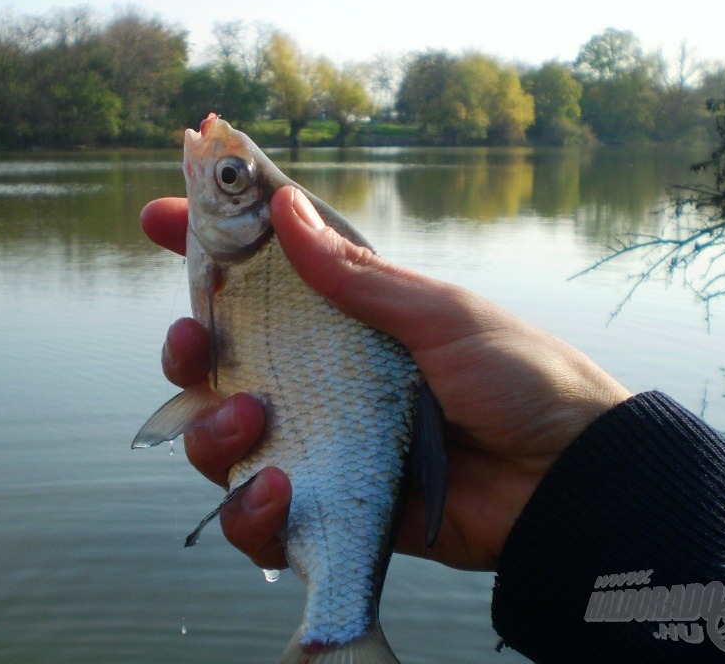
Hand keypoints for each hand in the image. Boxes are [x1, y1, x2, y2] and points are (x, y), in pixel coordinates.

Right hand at [141, 186, 631, 570]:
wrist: (565, 478)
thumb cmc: (517, 378)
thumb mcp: (438, 314)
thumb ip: (355, 276)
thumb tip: (285, 208)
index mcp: (346, 323)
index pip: (262, 280)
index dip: (206, 249)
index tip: (158, 217)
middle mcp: (320, 380)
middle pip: (221, 364)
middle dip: (188, 350)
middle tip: (193, 340)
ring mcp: (319, 445)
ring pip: (221, 439)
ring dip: (211, 430)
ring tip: (250, 421)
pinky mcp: (327, 507)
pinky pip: (256, 516)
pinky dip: (249, 508)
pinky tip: (278, 491)